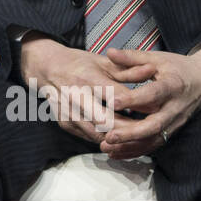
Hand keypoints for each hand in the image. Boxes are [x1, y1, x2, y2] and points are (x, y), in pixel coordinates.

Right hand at [19, 36, 158, 144]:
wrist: (46, 67)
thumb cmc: (79, 63)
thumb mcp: (103, 62)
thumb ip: (128, 69)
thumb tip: (152, 70)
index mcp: (88, 77)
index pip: (116, 96)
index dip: (136, 104)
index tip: (154, 109)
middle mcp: (76, 96)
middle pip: (107, 120)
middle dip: (129, 128)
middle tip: (147, 130)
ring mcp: (68, 111)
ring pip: (98, 133)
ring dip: (118, 137)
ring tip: (136, 136)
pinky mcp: (64, 122)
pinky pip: (88, 137)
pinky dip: (104, 138)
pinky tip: (117, 137)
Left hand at [99, 43, 200, 158]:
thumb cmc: (177, 67)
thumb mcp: (157, 58)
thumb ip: (132, 57)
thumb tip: (109, 52)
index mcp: (172, 86)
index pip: (153, 94)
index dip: (133, 99)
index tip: (113, 102)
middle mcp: (175, 108)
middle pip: (154, 124)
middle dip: (130, 132)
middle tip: (108, 134)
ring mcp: (175, 122)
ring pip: (153, 139)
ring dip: (129, 146)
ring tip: (106, 147)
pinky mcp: (172, 131)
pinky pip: (154, 144)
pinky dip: (135, 151)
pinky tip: (116, 153)